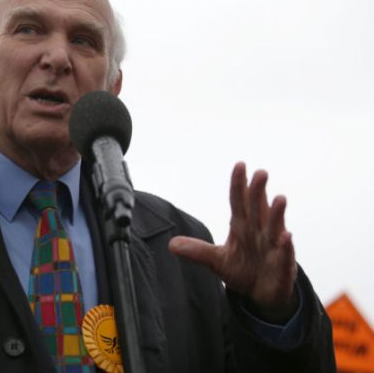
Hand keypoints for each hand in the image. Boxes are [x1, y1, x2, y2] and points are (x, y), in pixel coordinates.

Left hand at [168, 162, 297, 321]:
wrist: (261, 293)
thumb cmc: (242, 270)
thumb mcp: (216, 260)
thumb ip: (197, 251)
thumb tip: (171, 245)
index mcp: (242, 226)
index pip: (239, 202)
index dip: (238, 185)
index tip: (240, 165)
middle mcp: (259, 231)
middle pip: (258, 208)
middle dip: (258, 192)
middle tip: (260, 173)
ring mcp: (272, 247)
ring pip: (275, 227)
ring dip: (277, 213)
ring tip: (280, 198)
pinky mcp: (283, 264)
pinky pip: (285, 253)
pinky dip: (286, 245)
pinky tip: (287, 236)